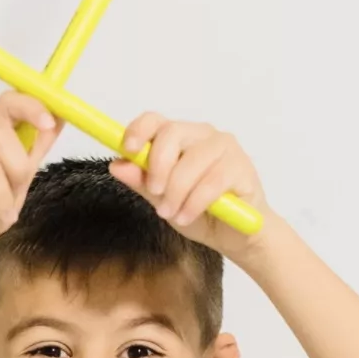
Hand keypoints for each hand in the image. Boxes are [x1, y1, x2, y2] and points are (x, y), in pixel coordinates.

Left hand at [108, 115, 267, 258]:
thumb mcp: (162, 201)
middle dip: (157, 167)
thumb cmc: (200, 213)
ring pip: (191, 162)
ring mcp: (225, 147)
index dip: (138, 130)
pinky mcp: (242, 167)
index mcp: (180, 137)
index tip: (129, 150)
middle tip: (155, 194)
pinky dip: (195, 203)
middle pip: (171, 133)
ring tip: (173, 214)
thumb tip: (116, 165)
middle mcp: (202, 134)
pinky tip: (188, 216)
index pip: (154, 120)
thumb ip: (142, 183)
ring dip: (176, 193)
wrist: (235, 237)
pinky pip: (212, 182)